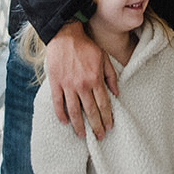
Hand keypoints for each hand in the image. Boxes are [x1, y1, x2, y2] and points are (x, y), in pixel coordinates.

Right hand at [46, 21, 118, 138]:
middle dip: (96, 126)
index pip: (103, 103)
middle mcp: (82, 85)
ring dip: (79, 125)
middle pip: (90, 111)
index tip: (109, 127)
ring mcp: (68, 85)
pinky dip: (61, 114)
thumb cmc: (86, 46)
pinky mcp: (56, 83)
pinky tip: (64, 123)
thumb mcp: (103, 58)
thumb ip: (111, 76)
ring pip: (74, 111)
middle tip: (99, 137)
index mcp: (95, 79)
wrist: (65, 36)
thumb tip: (117, 93)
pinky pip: (58, 103)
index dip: (107, 117)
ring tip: (83, 135)